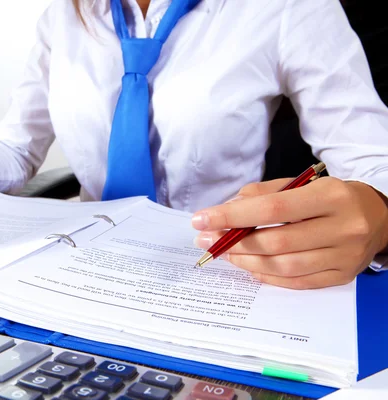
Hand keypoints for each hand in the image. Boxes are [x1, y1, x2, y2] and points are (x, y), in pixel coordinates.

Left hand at [192, 177, 387, 288]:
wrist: (378, 217)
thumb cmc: (330, 197)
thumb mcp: (301, 184)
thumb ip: (262, 194)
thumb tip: (226, 210)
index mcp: (330, 197)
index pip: (272, 209)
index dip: (232, 216)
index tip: (201, 220)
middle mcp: (341, 228)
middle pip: (275, 242)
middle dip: (233, 242)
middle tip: (207, 240)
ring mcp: (343, 256)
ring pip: (283, 266)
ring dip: (246, 261)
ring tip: (225, 253)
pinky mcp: (341, 277)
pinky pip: (296, 282)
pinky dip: (266, 276)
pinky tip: (248, 266)